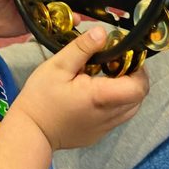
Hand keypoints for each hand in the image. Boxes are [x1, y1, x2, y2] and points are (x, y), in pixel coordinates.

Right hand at [14, 27, 148, 150]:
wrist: (29, 132)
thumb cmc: (41, 97)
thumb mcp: (57, 66)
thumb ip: (82, 48)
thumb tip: (103, 33)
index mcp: (101, 97)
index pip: (139, 87)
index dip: (139, 70)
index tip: (124, 57)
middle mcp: (109, 116)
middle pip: (138, 98)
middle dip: (133, 78)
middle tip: (114, 64)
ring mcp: (104, 129)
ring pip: (130, 109)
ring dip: (125, 92)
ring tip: (105, 79)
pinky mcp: (98, 135)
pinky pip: (116, 118)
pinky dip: (114, 104)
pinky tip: (94, 96)